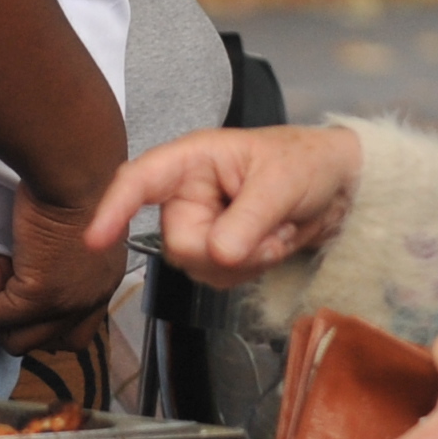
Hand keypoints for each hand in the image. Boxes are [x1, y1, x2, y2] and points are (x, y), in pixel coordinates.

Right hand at [0, 187, 127, 352]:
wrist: (72, 169)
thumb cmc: (67, 185)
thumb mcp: (64, 235)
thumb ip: (51, 265)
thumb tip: (12, 279)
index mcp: (101, 283)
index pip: (70, 329)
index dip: (34, 310)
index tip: (10, 271)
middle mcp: (92, 299)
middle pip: (44, 341)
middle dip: (11, 316)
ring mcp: (69, 302)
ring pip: (16, 339)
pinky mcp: (43, 296)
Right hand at [90, 122, 367, 284]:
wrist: (342, 187)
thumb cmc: (310, 163)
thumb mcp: (284, 183)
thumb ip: (249, 218)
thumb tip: (218, 253)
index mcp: (194, 160)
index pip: (139, 181)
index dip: (113, 209)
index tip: (95, 239)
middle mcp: (188, 193)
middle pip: (180, 244)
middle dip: (228, 249)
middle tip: (271, 230)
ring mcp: (200, 224)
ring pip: (199, 267)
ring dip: (247, 259)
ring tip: (276, 230)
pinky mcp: (216, 250)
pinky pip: (219, 278)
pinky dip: (252, 268)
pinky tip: (273, 243)